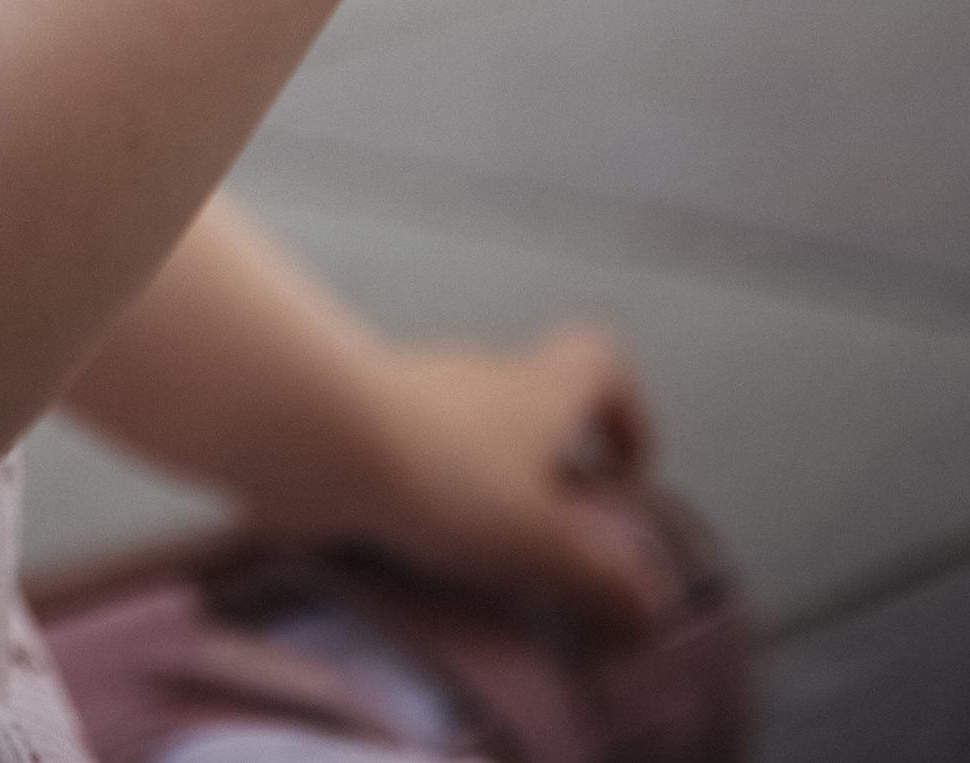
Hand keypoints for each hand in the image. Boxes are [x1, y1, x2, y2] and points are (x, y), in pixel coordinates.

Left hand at [342, 325, 668, 633]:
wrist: (324, 439)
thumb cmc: (443, 476)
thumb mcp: (542, 545)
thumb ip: (600, 579)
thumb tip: (646, 606)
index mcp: (541, 386)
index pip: (602, 363)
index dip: (625, 413)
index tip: (623, 475)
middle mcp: (484, 373)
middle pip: (535, 402)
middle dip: (549, 469)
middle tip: (550, 539)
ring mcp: (420, 388)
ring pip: (470, 430)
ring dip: (483, 483)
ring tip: (481, 557)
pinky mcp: (365, 416)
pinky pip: (412, 452)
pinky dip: (425, 494)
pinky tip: (418, 549)